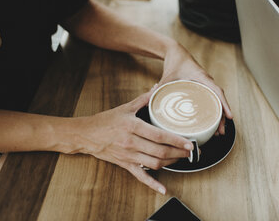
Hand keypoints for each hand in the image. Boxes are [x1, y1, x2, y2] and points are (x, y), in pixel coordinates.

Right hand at [73, 89, 192, 193]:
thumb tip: (156, 89)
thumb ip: (143, 99)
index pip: (159, 135)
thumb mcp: (125, 108)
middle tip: (192, 152)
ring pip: (154, 163)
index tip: (189, 142)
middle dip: (179, 153)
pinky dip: (153, 184)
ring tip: (182, 159)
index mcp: (133, 127)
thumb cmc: (106, 121)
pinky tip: (163, 189)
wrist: (86, 135)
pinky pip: (140, 176)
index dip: (176, 140)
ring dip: (171, 162)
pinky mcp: (125, 164)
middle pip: (160, 151)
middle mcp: (131, 143)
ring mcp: (128, 156)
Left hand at [159, 43, 232, 134]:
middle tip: (221, 131)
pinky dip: (213, 111)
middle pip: (219, 100)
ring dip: (218, 116)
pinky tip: (211, 122)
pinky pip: (212, 100)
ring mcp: (206, 85)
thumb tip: (151, 100)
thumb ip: (159, 88)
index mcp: (202, 77)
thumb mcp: (167, 77)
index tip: (229, 116)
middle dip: (221, 116)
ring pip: (217, 102)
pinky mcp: (203, 88)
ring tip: (218, 131)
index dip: (224, 105)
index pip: (217, 92)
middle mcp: (207, 81)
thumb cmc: (175, 62)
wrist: (177, 53)